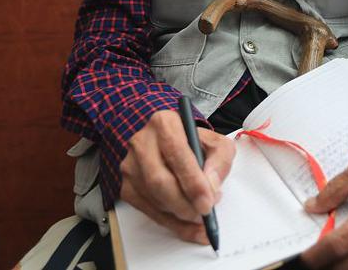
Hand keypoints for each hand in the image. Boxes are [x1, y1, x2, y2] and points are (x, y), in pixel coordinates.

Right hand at [119, 109, 234, 243]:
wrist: (167, 144)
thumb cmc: (193, 143)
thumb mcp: (215, 142)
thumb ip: (220, 160)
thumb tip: (211, 187)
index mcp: (164, 123)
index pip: (176, 152)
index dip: (192, 181)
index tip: (208, 202)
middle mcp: (142, 142)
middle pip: (159, 180)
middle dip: (185, 204)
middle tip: (205, 213)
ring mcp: (130, 166)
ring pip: (154, 199)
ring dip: (181, 214)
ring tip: (201, 214)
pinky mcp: (127, 187)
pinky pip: (149, 212)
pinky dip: (173, 224)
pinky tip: (190, 225)